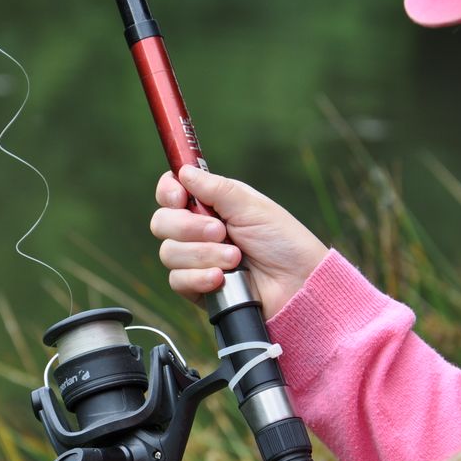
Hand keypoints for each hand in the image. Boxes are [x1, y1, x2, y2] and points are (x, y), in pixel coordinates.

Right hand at [150, 166, 328, 319]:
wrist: (298, 285)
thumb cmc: (284, 243)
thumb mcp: (253, 207)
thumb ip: (216, 188)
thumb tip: (184, 172)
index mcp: (213, 205)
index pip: (172, 193)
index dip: (168, 192)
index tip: (179, 197)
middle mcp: (200, 231)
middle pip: (162, 223)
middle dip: (189, 227)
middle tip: (221, 232)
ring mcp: (198, 261)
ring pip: (169, 253)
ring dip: (203, 254)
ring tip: (235, 258)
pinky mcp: (199, 288)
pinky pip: (177, 281)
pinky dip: (198, 277)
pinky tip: (221, 278)